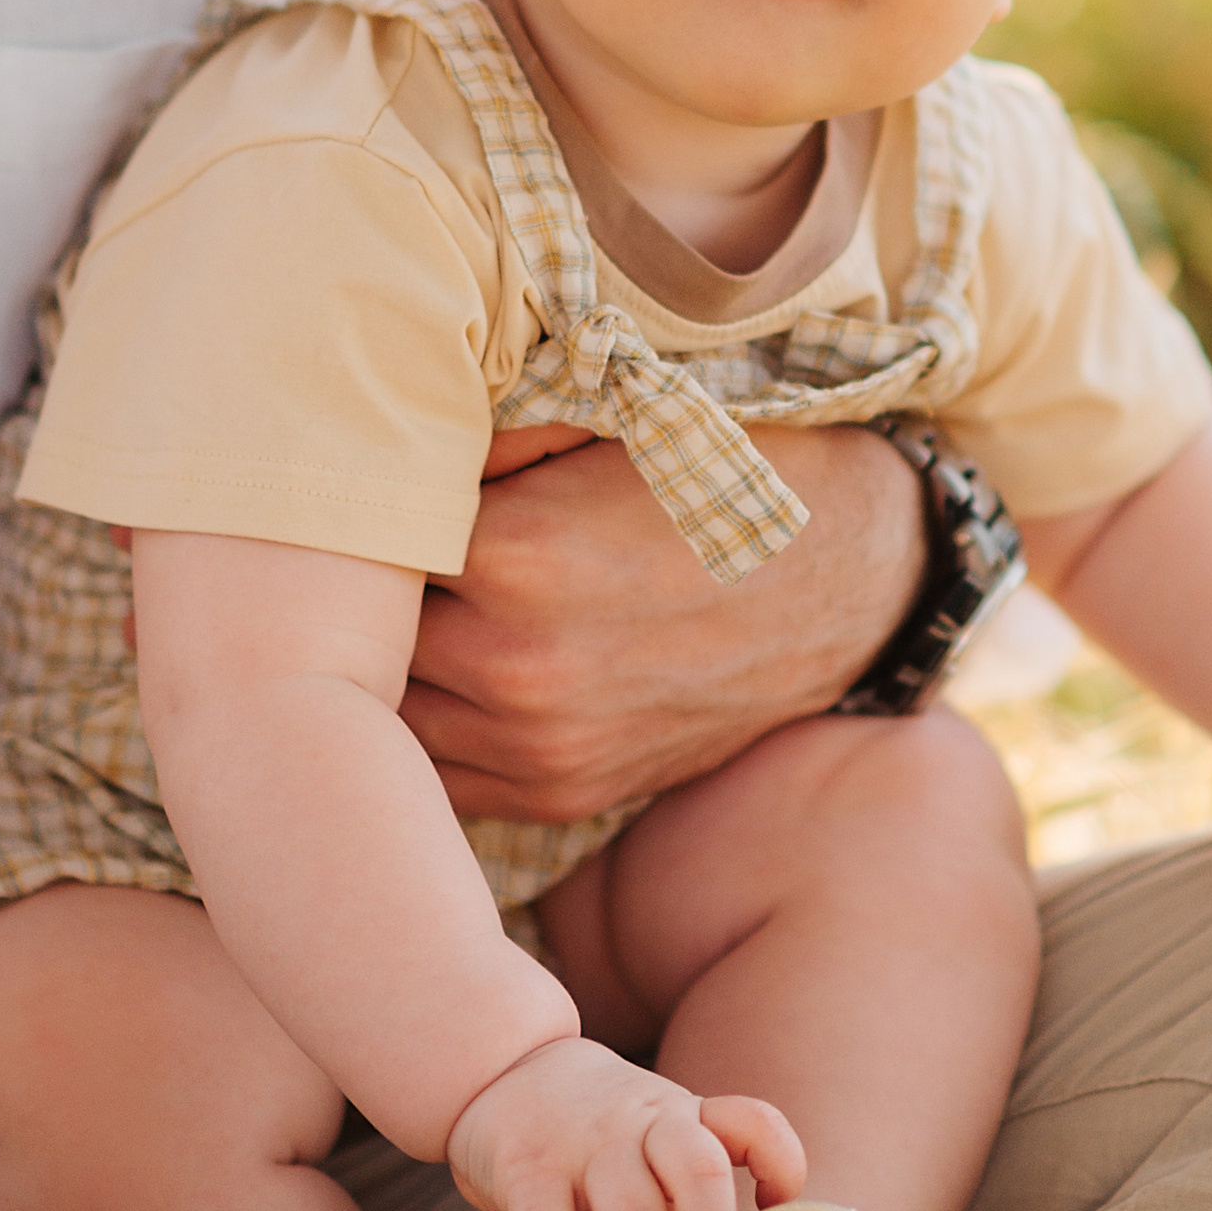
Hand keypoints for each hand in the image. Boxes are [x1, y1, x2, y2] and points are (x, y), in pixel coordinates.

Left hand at [402, 425, 924, 823]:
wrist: (847, 575)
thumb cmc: (724, 473)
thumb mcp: (608, 419)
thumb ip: (483, 439)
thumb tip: (386, 442)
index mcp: (514, 555)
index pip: (367, 538)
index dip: (365, 509)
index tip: (368, 488)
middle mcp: (513, 664)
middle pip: (365, 634)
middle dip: (365, 596)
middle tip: (366, 555)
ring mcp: (538, 744)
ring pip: (388, 712)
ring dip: (385, 667)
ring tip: (398, 617)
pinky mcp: (563, 791)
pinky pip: (441, 773)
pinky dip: (427, 729)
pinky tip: (442, 677)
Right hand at [446, 1034, 806, 1210]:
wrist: (509, 1073)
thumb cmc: (605, 1130)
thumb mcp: (660, 1132)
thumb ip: (696, 1181)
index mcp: (683, 1114)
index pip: (753, 1123)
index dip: (780, 1168)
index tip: (772, 1209)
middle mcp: (639, 1121)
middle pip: (701, 1174)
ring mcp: (582, 1142)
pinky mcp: (524, 1169)